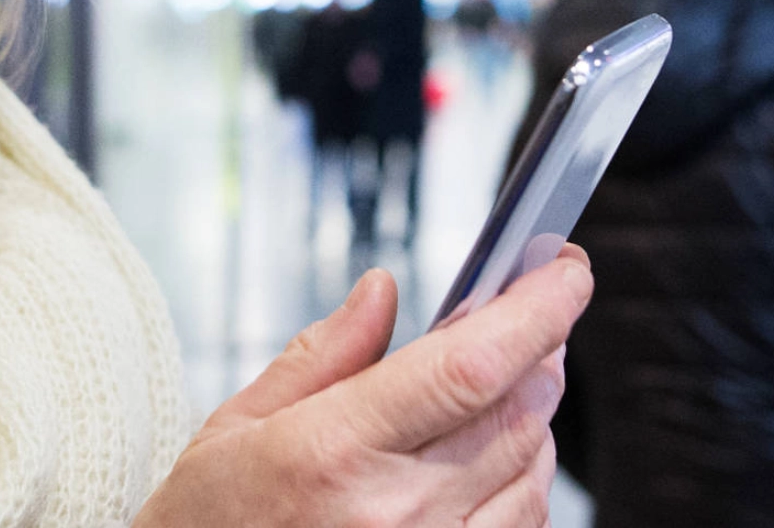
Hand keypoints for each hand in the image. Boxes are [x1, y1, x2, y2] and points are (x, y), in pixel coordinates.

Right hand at [134, 246, 591, 527]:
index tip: (561, 271)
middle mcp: (396, 512)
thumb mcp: (238, 424)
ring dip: (531, 411)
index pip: (467, 369)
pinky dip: (524, 474)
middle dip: (539, 348)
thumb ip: (323, 355)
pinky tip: (490, 450)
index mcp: (333, 451)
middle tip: (529, 306)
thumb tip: (380, 291)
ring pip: (532, 468)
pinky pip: (523, 523)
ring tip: (500, 378)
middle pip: (516, 412)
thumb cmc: (213, 521)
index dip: (533, 312)